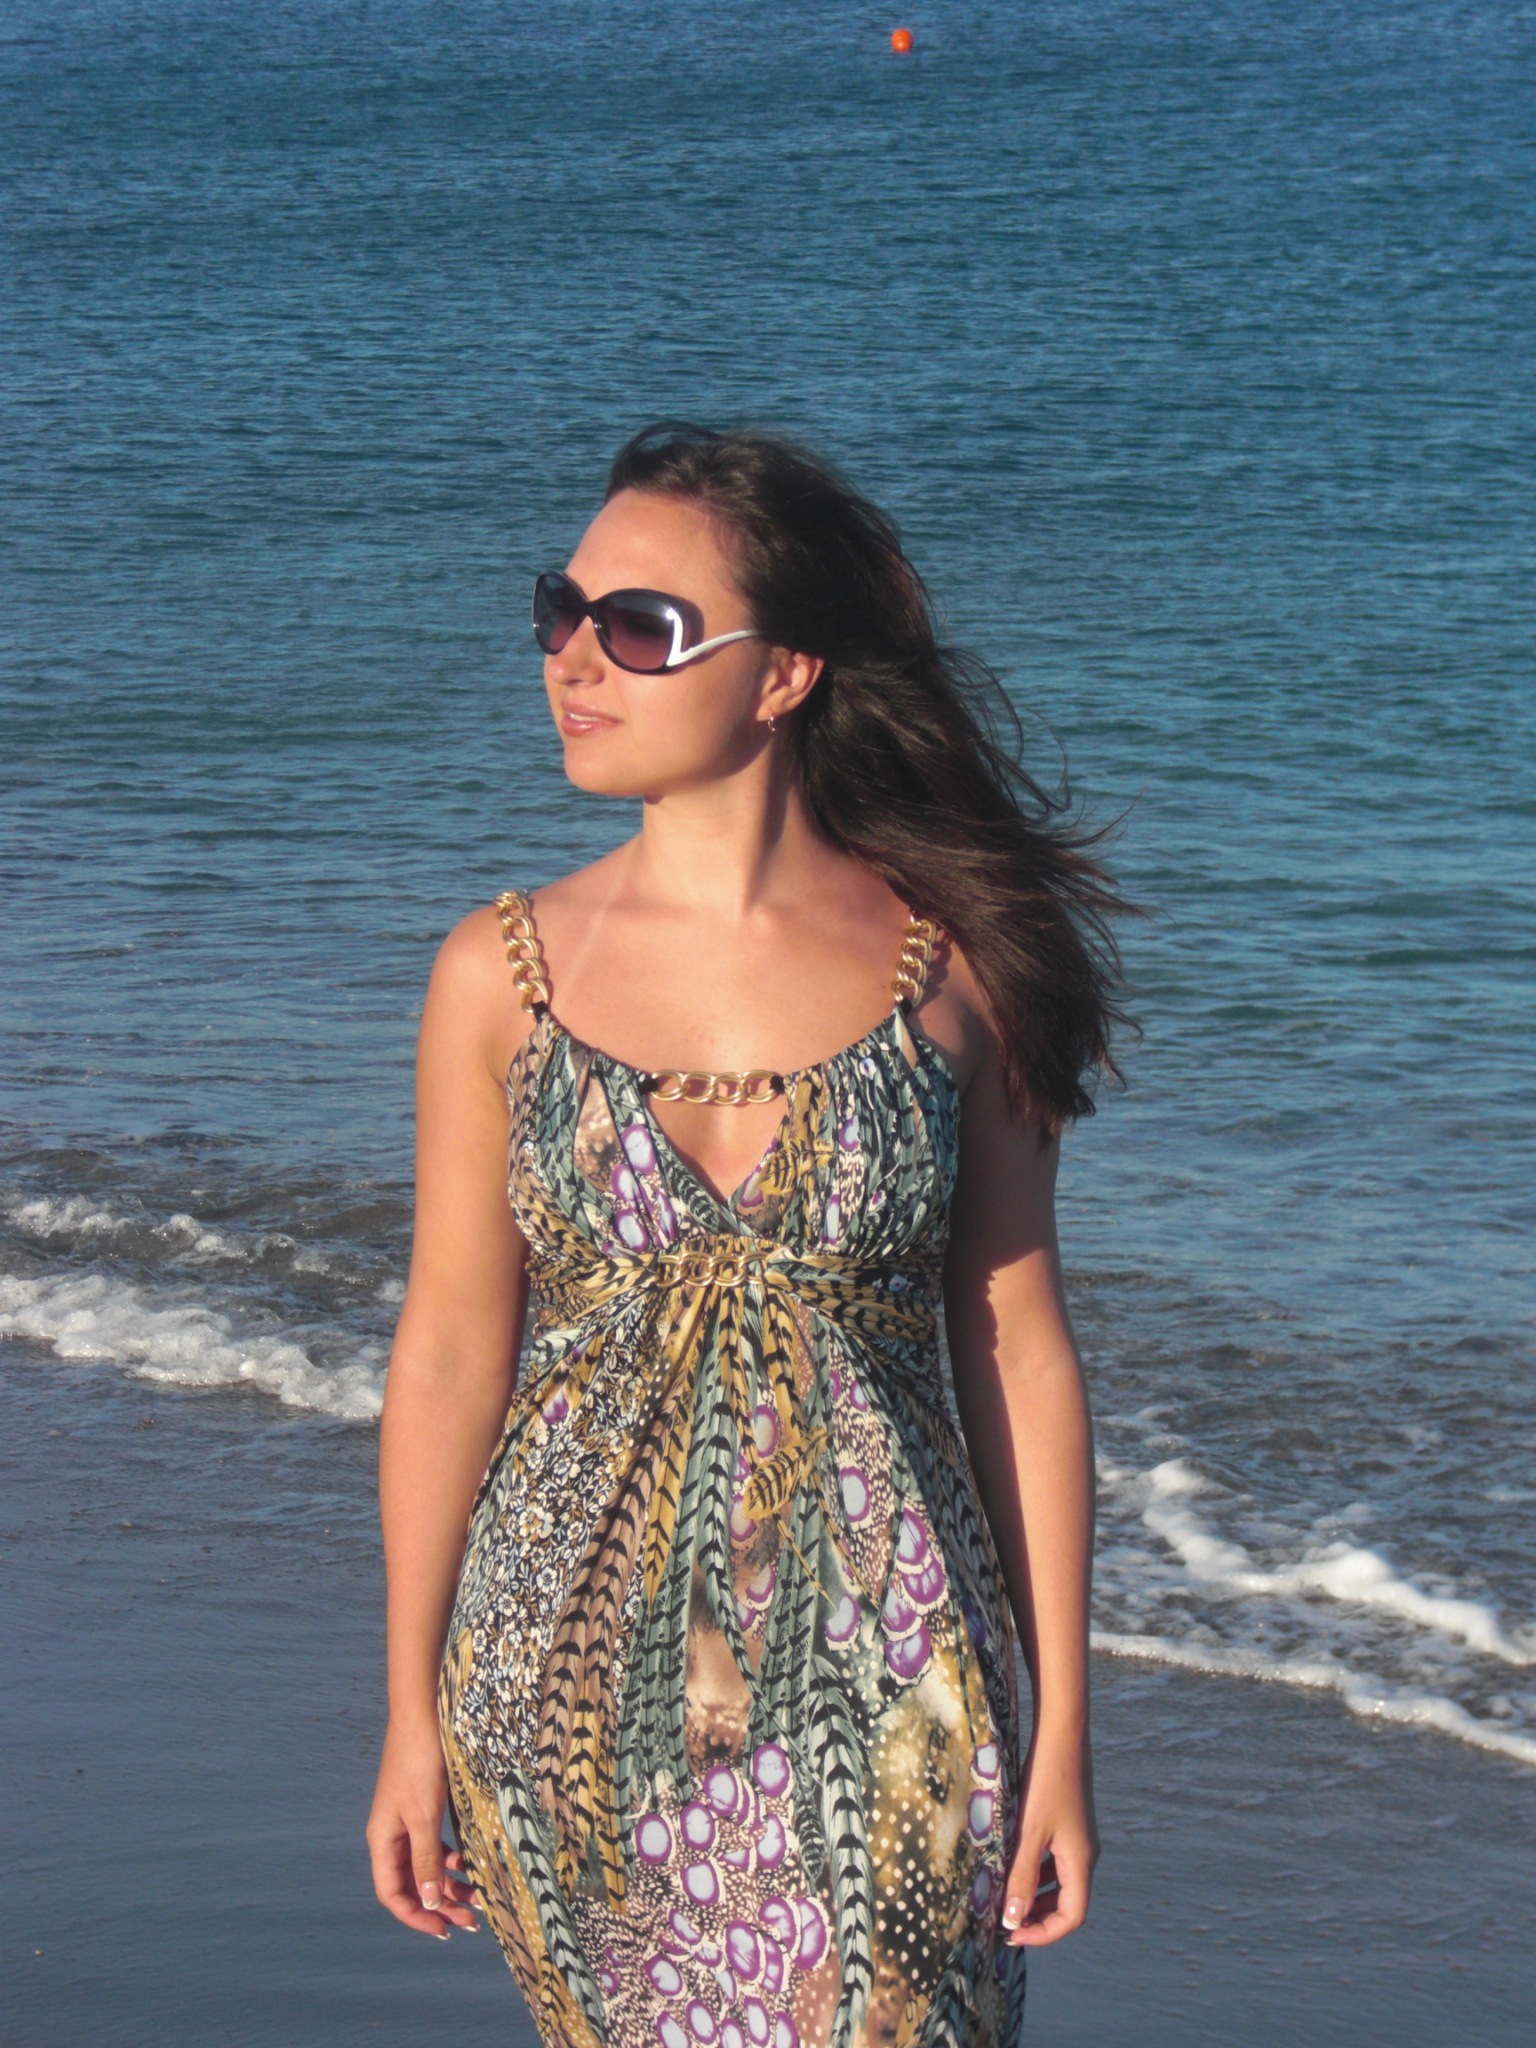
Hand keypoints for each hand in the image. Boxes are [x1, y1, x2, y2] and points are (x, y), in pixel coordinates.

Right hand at [366, 1713, 479, 1937]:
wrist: (422, 1713)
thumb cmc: (419, 1763)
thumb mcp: (424, 1816)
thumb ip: (425, 1860)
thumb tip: (429, 1902)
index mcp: (382, 1840)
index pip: (392, 1894)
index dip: (416, 1916)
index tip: (444, 1931)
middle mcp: (391, 1834)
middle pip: (411, 1884)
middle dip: (439, 1905)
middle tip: (471, 1921)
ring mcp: (407, 1820)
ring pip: (426, 1865)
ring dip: (449, 1884)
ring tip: (478, 1899)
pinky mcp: (424, 1806)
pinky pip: (435, 1844)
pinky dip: (452, 1858)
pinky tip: (470, 1863)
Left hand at [998, 1735, 1098, 1946]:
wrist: (1061, 1736)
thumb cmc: (1046, 1783)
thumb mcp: (1029, 1832)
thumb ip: (1022, 1876)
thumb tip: (1013, 1920)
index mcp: (1081, 1862)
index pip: (1072, 1917)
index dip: (1043, 1934)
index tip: (1011, 1935)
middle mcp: (1085, 1855)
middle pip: (1068, 1903)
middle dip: (1038, 1917)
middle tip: (1003, 1919)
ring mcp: (1079, 1839)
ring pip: (1060, 1882)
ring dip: (1036, 1895)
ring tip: (1004, 1895)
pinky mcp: (1069, 1824)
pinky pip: (1055, 1861)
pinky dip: (1037, 1872)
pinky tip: (1013, 1864)